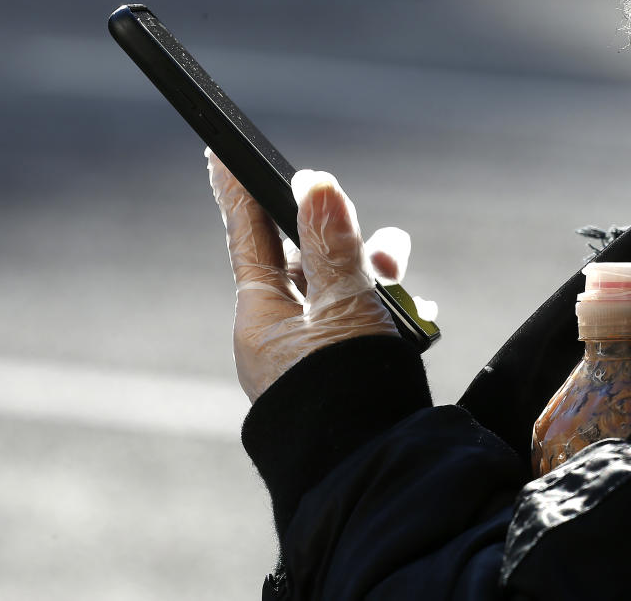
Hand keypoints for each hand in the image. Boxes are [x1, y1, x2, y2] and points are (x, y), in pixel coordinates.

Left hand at [206, 150, 409, 401]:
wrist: (370, 478)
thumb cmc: (348, 396)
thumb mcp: (347, 310)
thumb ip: (336, 246)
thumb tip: (314, 183)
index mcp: (261, 315)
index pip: (247, 234)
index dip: (237, 190)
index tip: (219, 152)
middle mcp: (276, 334)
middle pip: (301, 261)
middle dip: (338, 236)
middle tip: (361, 220)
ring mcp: (303, 357)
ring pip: (333, 292)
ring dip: (368, 273)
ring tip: (399, 266)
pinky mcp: (332, 376)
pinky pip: (351, 326)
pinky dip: (379, 311)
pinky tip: (411, 313)